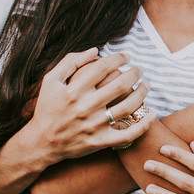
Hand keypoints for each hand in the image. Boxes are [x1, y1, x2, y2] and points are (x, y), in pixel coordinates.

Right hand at [25, 49, 151, 163]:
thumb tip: (95, 50)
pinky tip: (152, 114)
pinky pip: (128, 134)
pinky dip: (144, 125)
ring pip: (127, 107)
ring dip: (142, 93)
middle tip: (140, 69)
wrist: (41, 143)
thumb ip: (70, 62)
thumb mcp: (50, 81)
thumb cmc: (47, 108)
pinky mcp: (100, 142)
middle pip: (120, 85)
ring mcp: (94, 126)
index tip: (127, 56)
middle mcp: (85, 107)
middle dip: (135, 73)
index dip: (119, 58)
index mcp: (73, 91)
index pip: (103, 67)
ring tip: (147, 84)